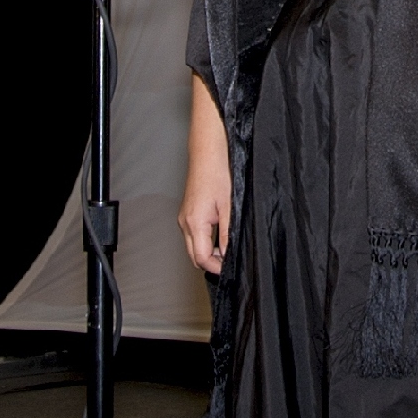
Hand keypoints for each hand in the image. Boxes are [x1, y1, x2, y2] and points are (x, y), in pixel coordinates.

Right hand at [181, 78, 231, 275]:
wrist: (209, 149)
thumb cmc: (219, 171)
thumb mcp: (230, 206)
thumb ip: (228, 234)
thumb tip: (229, 255)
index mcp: (194, 223)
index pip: (202, 259)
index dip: (219, 267)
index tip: (233, 268)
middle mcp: (185, 222)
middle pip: (195, 256)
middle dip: (213, 262)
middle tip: (233, 259)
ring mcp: (184, 216)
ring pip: (194, 245)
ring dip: (210, 250)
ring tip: (229, 243)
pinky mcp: (188, 211)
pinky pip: (195, 234)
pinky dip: (207, 239)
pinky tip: (222, 231)